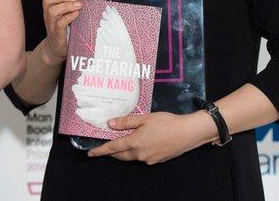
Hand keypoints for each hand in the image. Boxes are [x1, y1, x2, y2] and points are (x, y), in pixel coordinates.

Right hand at [41, 0, 108, 61]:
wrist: (59, 48)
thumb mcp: (78, 11)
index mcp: (54, 4)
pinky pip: (59, 24)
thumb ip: (90, 0)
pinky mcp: (57, 34)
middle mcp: (50, 12)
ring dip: (66, 5)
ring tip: (79, 5)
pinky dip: (67, 17)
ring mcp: (52, 23)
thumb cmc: (69, 27)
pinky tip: (77, 15)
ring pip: (52, 11)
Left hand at [87, 111, 214, 164]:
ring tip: (122, 143)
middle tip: (105, 148)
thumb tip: (110, 124)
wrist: (187, 133)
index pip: (112, 148)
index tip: (90, 153)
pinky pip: (142, 157)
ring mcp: (148, 159)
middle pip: (120, 155)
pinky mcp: (157, 160)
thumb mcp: (144, 118)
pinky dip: (137, 152)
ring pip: (131, 157)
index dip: (100, 151)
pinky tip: (141, 143)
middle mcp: (139, 154)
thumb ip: (126, 122)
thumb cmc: (166, 123)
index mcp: (134, 143)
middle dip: (112, 152)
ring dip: (124, 152)